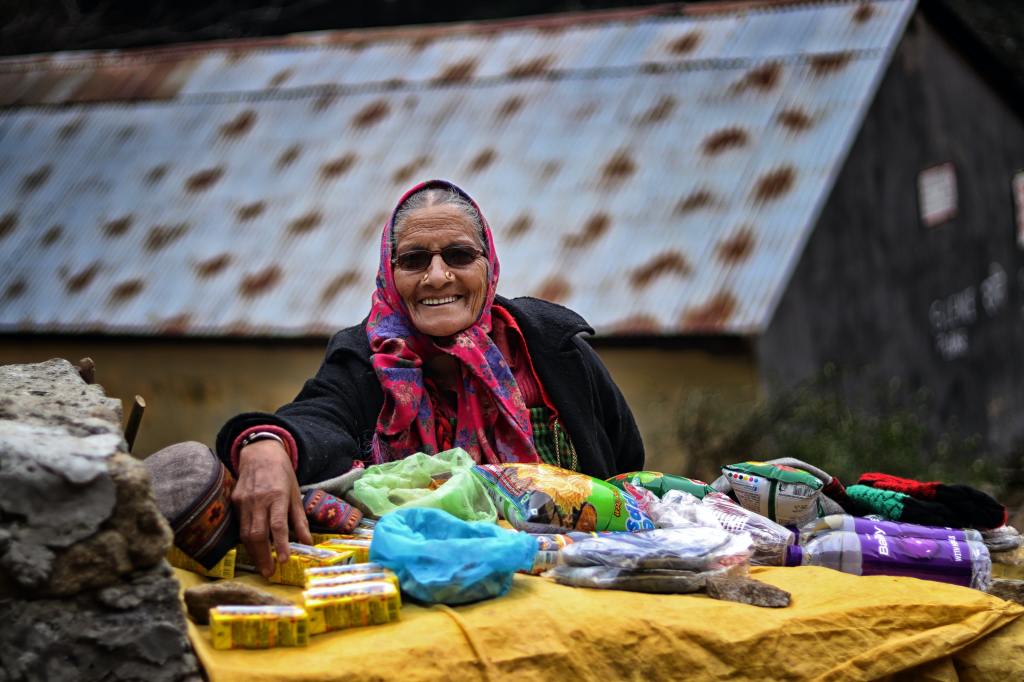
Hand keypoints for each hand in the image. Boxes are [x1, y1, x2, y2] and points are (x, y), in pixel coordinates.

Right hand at [232, 439, 312, 576]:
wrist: (260, 453)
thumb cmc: (282, 474)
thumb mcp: (295, 493)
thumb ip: (299, 519)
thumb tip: (307, 542)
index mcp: (277, 496)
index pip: (278, 525)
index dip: (281, 545)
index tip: (284, 561)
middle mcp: (259, 499)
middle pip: (257, 533)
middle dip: (263, 556)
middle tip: (269, 572)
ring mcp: (244, 501)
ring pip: (245, 532)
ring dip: (253, 553)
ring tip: (262, 566)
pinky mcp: (234, 501)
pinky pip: (240, 525)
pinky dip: (246, 540)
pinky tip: (253, 550)